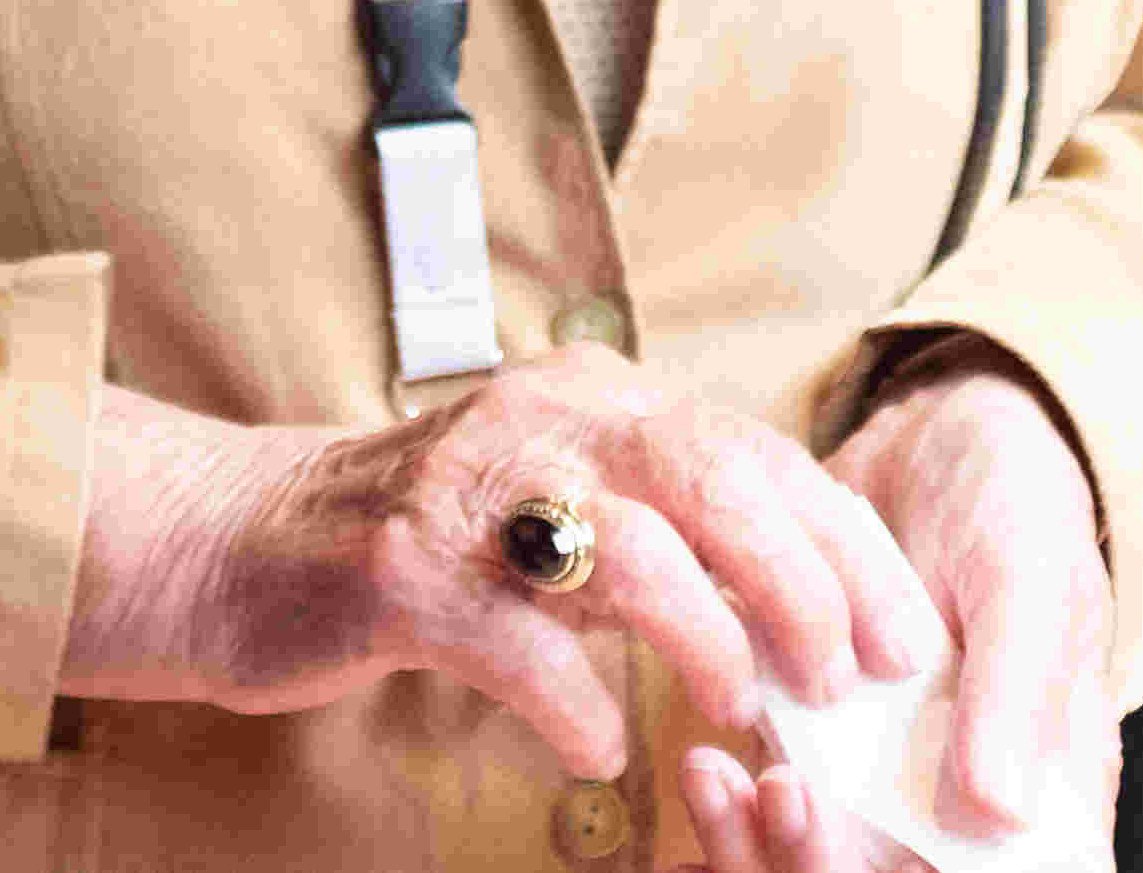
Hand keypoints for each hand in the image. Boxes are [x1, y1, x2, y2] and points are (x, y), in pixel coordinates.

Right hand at [60, 351, 939, 780]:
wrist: (239, 540)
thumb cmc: (425, 540)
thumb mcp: (558, 501)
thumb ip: (665, 527)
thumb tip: (806, 602)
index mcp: (597, 398)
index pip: (757, 453)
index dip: (846, 544)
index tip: (904, 633)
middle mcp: (542, 420)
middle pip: (715, 479)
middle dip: (802, 583)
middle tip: (843, 675)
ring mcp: (468, 491)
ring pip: (629, 546)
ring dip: (706, 636)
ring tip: (738, 706)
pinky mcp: (402, 569)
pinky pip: (516, 641)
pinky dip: (572, 703)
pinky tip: (597, 744)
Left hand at [672, 355, 1115, 872]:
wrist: (935, 431)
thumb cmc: (1012, 505)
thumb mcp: (1029, 578)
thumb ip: (1018, 690)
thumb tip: (999, 811)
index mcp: (1047, 781)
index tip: (890, 861)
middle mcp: (965, 797)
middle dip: (826, 864)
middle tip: (781, 798)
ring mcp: (886, 775)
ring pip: (825, 859)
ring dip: (767, 846)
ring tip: (719, 778)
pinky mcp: (818, 740)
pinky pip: (775, 810)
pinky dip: (736, 811)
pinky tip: (705, 767)